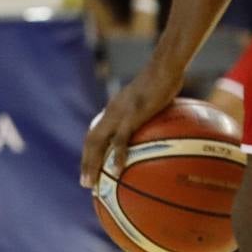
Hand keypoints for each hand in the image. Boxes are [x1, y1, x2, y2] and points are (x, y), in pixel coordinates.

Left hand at [80, 63, 181, 188]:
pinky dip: (117, 155)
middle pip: (91, 141)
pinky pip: (121, 139)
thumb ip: (152, 115)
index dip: (91, 152)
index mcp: (115, 110)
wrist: (164, 66)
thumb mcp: (153, 99)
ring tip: (92, 183)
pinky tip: (116, 170)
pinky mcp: (132, 114)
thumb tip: (164, 131)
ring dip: (92, 163)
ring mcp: (119, 113)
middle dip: (86, 163)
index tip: (90, 169)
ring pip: (98, 142)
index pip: (96, 133)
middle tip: (86, 185)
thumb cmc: (164, 81)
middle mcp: (112, 112)